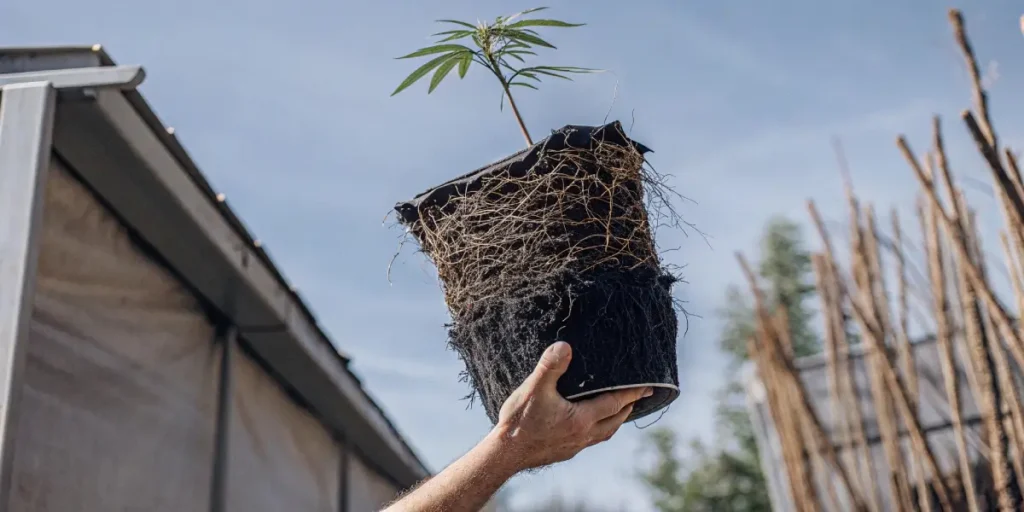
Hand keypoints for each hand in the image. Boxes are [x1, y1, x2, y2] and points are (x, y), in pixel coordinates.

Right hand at [488, 341, 651, 472]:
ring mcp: (574, 446)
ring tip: (619, 410)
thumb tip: (565, 346)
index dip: (632, 393)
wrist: (504, 453)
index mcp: (582, 419)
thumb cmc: (519, 422)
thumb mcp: (534, 389)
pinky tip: (587, 424)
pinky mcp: (563, 452)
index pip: (615, 403)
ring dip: (614, 420)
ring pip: (604, 433)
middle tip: (638, 396)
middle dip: (628, 407)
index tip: (648, 386)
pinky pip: (589, 440)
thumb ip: (550, 367)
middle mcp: (583, 435)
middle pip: (615, 421)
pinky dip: (597, 430)